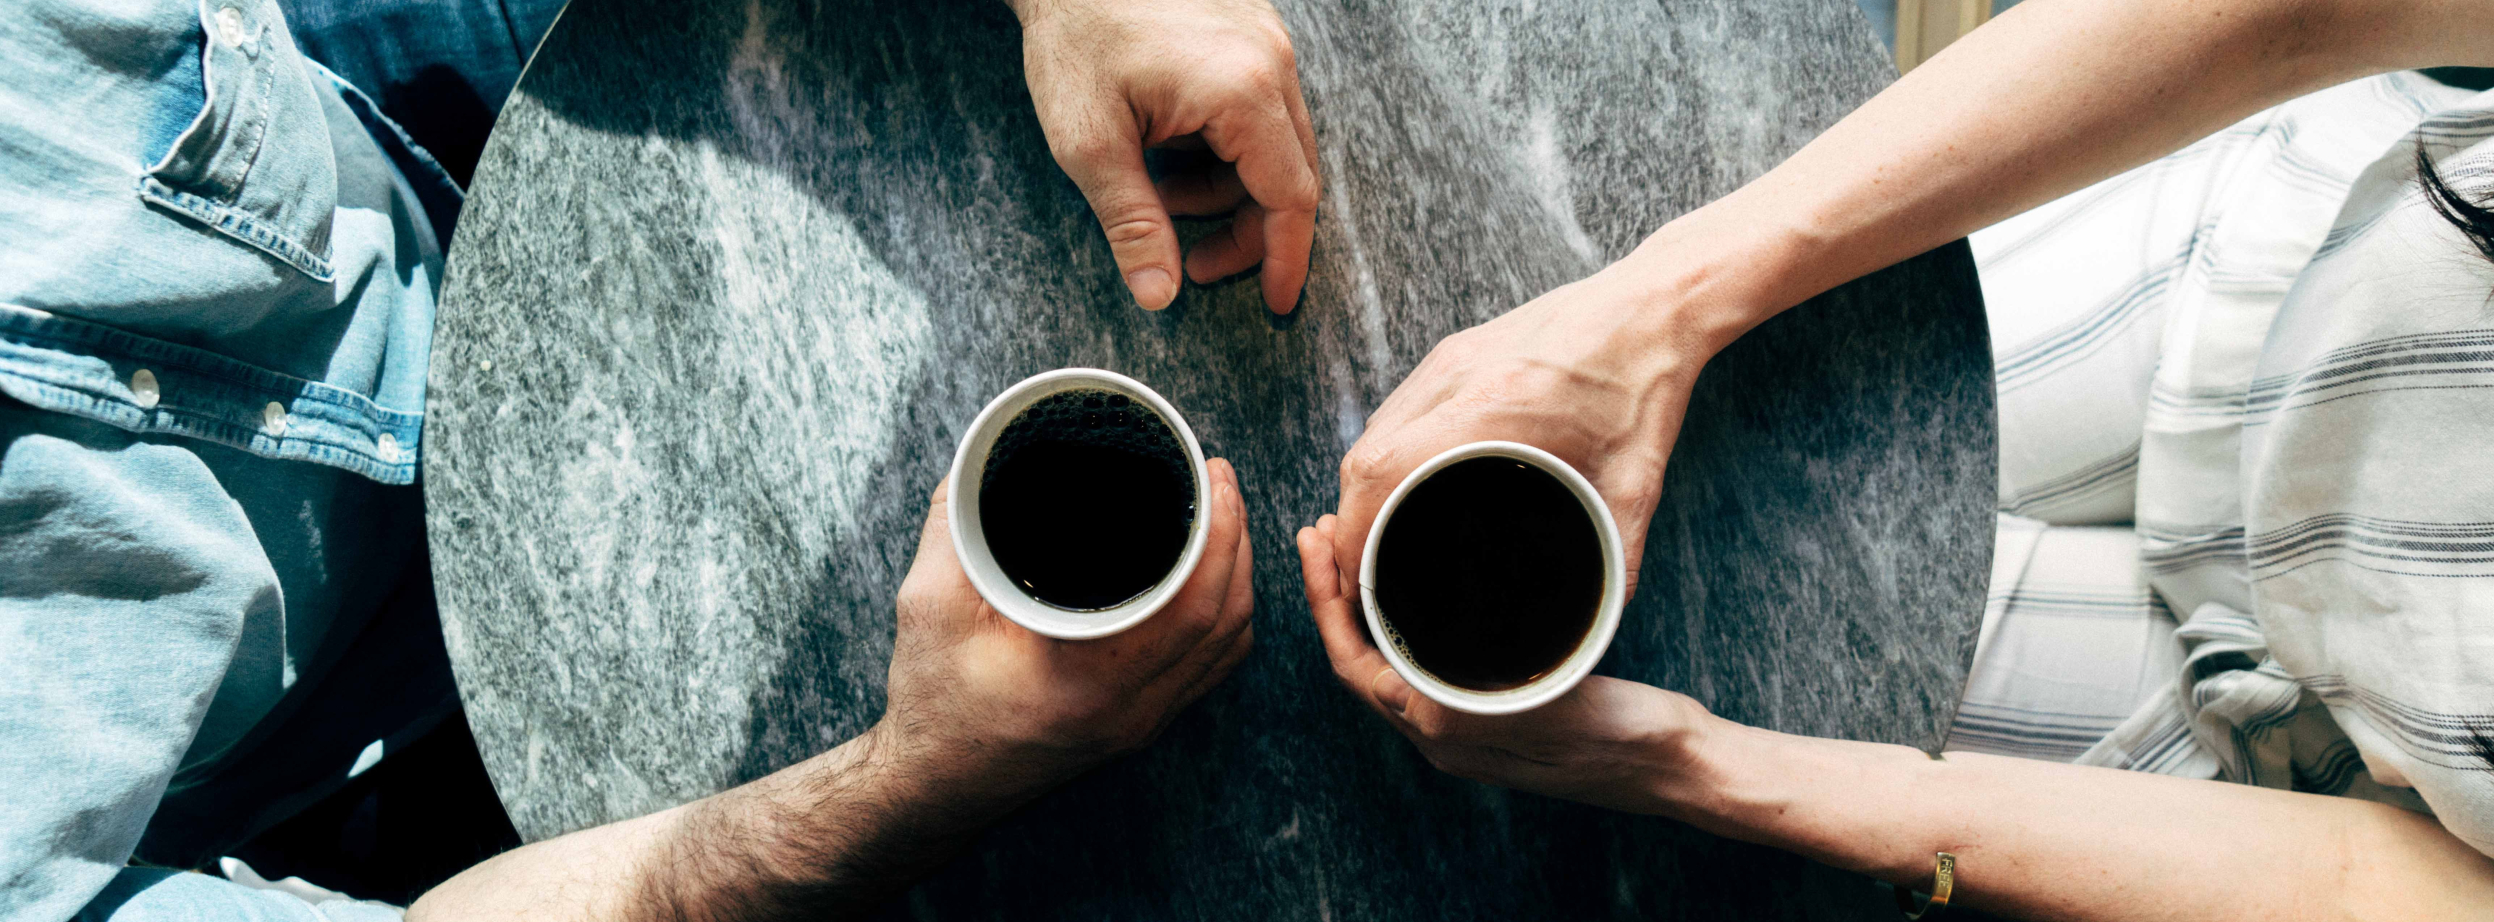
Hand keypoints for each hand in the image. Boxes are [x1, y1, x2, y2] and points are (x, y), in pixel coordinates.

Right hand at [878, 458, 1257, 804]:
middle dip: (1237, 538)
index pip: (1193, 607)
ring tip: (1223, 514)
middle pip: (1226, 619)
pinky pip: (1210, 668)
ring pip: (1228, 646)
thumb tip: (980, 461)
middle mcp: (1130, 709)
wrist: (934, 785)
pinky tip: (1211, 575)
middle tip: (1219, 477)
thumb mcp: (929, 604)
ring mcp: (1142, 722)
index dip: (1220, 536)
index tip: (1213, 476)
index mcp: (1089, 679)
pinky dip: (1224, 614)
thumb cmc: (931, 701)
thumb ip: (956, 526)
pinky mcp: (1141, 723)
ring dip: (1237, 575)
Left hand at [1011, 0, 1320, 313]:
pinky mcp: (1250, 30)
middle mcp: (1270, 62)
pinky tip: (1174, 152)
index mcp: (1242, 91)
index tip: (1276, 302)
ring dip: (1230, 187)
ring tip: (1164, 196)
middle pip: (1292, 175)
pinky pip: (1260, 108)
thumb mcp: (1090, 143)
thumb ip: (1132, 224)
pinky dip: (1226, 147)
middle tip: (1197, 263)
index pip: (1291, 197)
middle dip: (1248, 230)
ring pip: (1276, 144)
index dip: (1285, 259)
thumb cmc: (1073, 34)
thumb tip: (1160, 296)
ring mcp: (1265, 41)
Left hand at [1294, 513, 1706, 812]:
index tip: (1318, 541)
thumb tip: (1409, 693)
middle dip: (1334, 592)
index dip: (1326, 601)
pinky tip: (1415, 577)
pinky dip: (1404, 612)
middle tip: (1320, 529)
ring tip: (1354, 542)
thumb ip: (1475, 706)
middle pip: (1360, 655)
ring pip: (1388, 655)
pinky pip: (1424, 656)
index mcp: (1444, 734)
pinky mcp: (1491, 703)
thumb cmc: (1622, 737)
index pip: (1352, 664)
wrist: (1674, 762)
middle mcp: (1442, 732)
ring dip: (1364, 600)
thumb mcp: (1547, 712)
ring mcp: (1464, 720)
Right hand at [1331, 265, 1735, 596]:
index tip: (1356, 574)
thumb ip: (1619, 556)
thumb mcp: (1638, 484)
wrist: (1655, 305)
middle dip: (1351, 518)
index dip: (1353, 529)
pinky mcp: (1455, 350)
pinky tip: (1403, 480)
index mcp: (1495, 409)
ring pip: (1373, 429)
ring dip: (1364, 484)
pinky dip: (1386, 450)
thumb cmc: (1648, 386)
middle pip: (1363, 456)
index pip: (1383, 471)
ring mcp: (1450, 359)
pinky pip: (1396, 407)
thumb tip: (1605, 618)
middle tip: (1364, 568)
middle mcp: (1458, 378)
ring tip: (1376, 532)